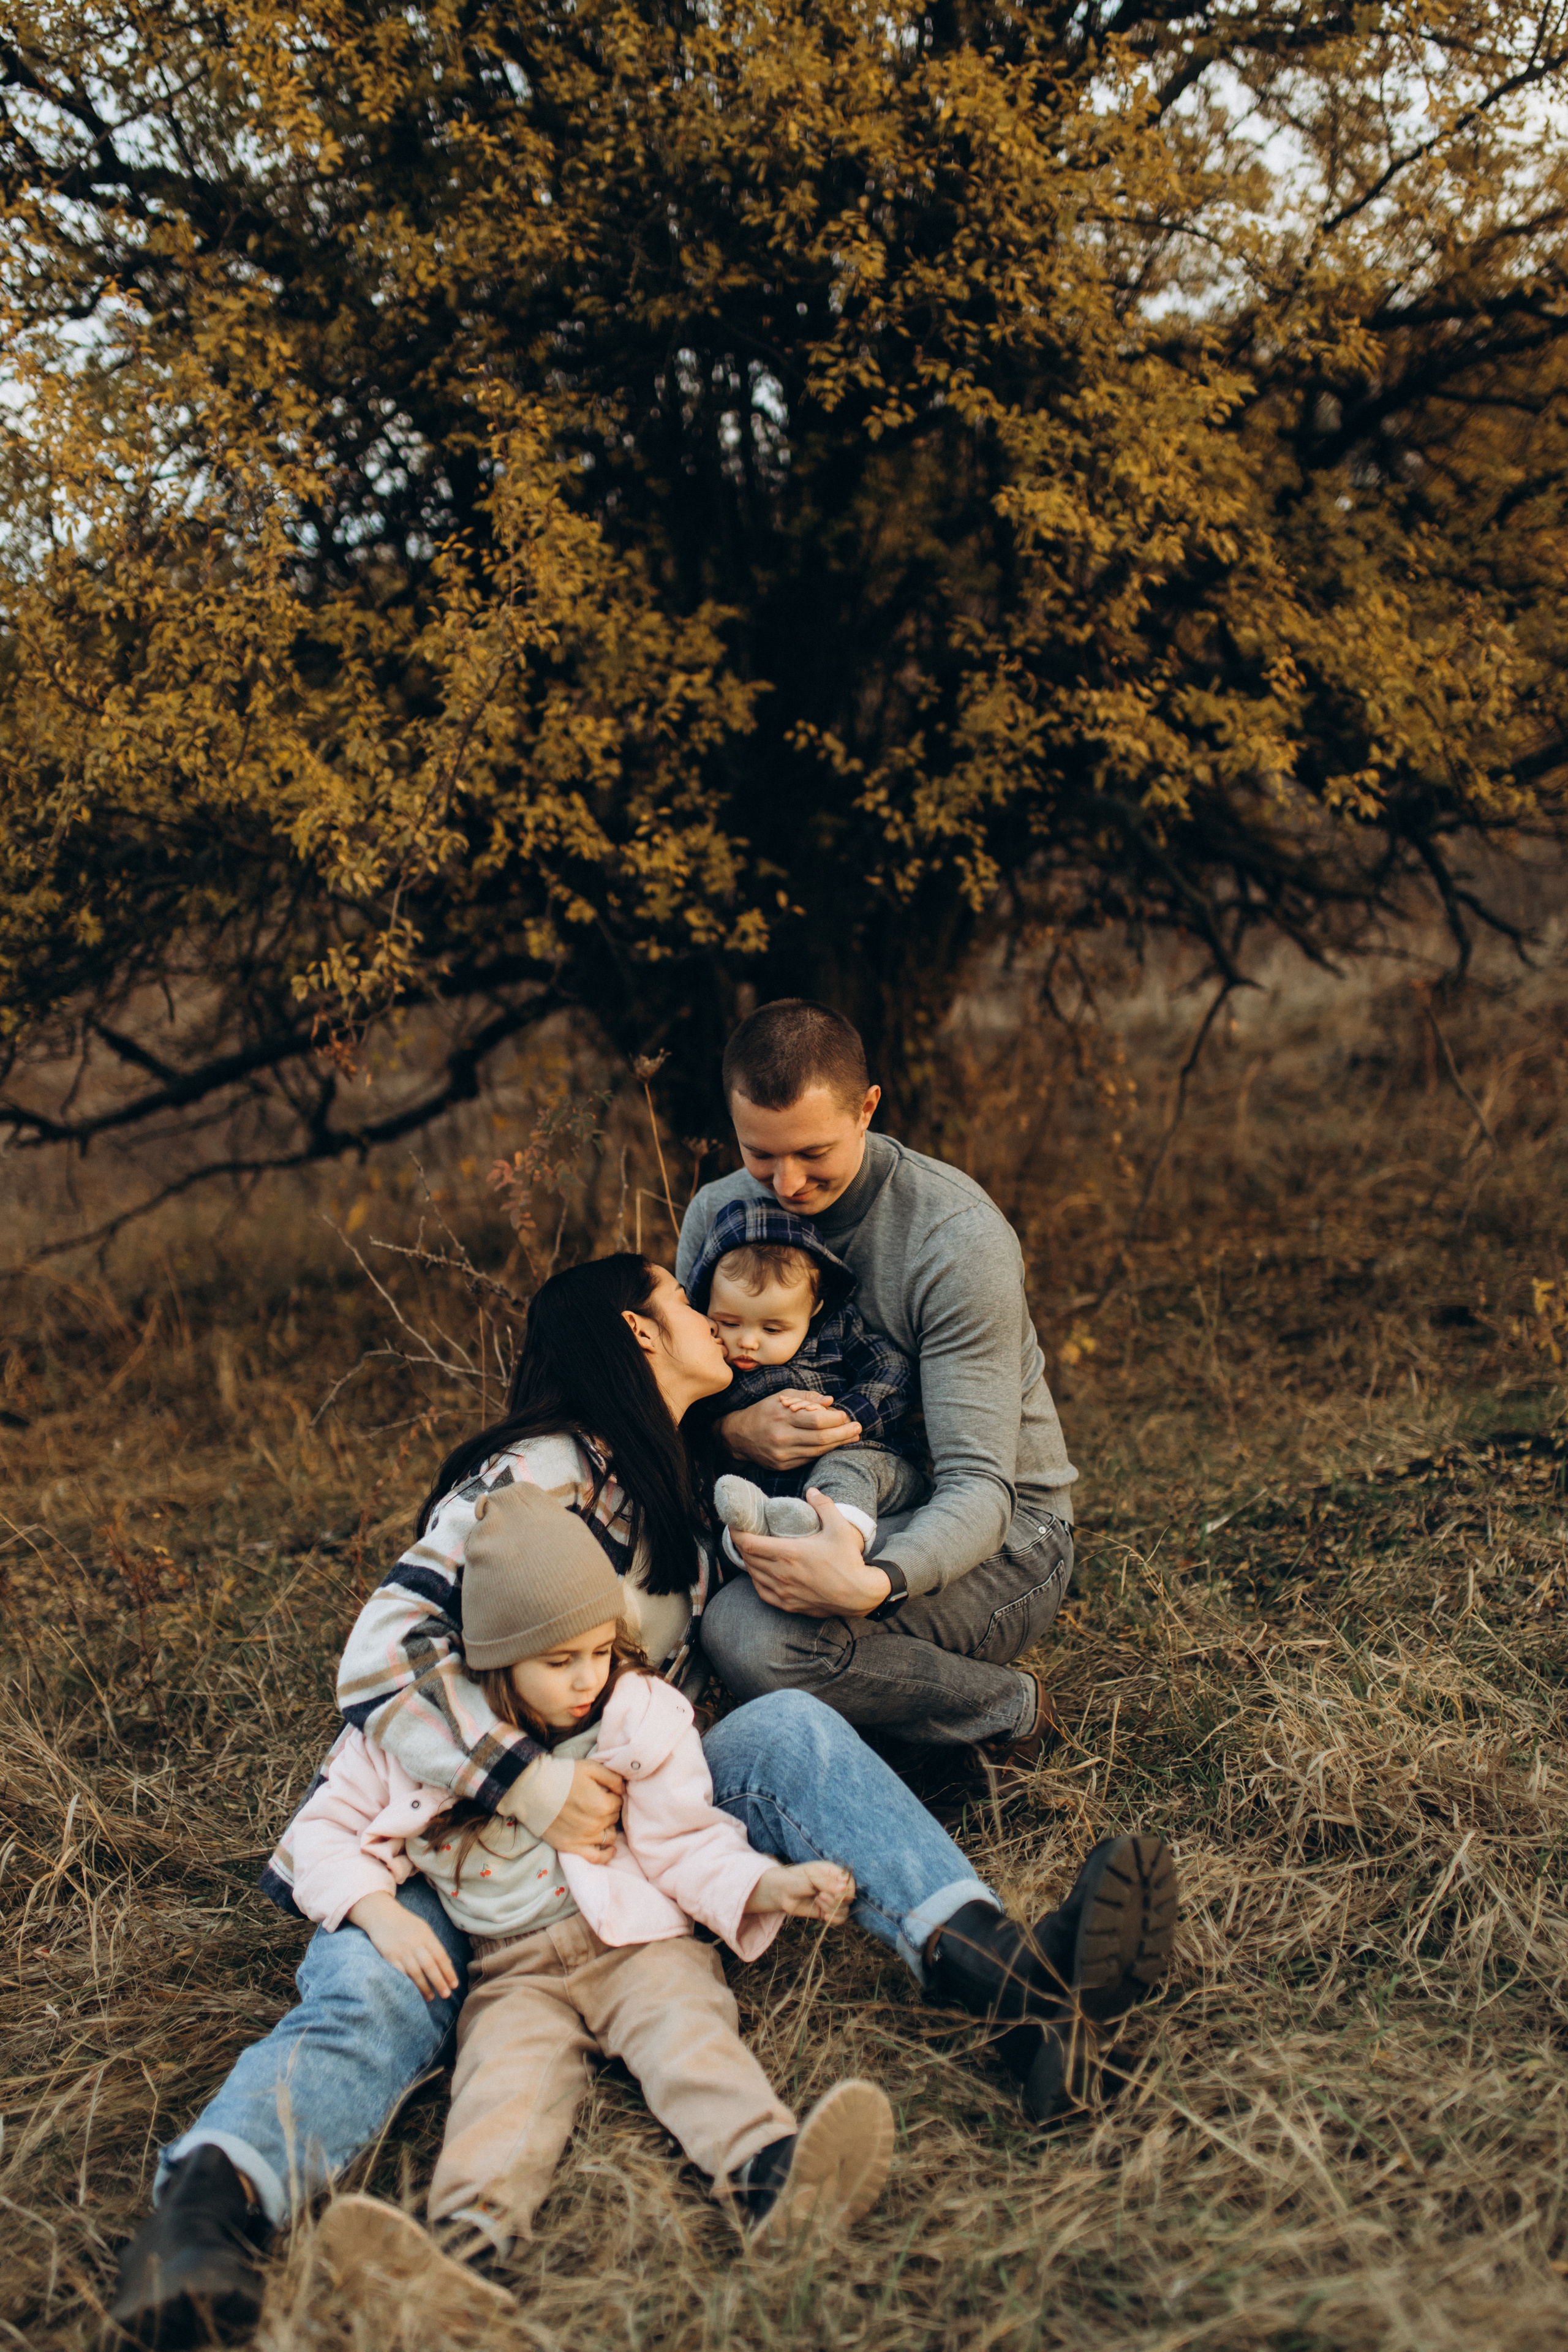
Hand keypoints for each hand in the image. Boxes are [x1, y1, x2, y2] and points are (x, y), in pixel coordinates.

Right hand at [347, 1891, 460, 1999]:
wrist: (382, 1915)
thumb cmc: (406, 1924)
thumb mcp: (424, 1929)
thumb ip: (434, 1945)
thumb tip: (448, 1964)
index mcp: (426, 1935)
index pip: (441, 1956)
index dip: (449, 1972)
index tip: (455, 1985)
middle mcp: (415, 1943)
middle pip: (430, 1966)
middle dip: (439, 1982)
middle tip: (446, 1995)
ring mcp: (402, 1951)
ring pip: (415, 1973)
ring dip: (424, 1987)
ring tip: (431, 1997)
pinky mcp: (389, 1957)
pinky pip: (400, 1974)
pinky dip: (408, 1984)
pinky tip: (413, 1992)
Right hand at [544, 1760, 624, 1863]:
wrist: (533, 1789)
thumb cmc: (562, 1776)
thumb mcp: (591, 1767)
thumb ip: (613, 1778)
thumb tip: (623, 1790)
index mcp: (603, 1805)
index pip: (619, 1802)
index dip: (612, 1796)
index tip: (603, 1792)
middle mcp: (596, 1824)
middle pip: (613, 1819)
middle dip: (609, 1810)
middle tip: (597, 1803)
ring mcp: (584, 1838)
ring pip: (609, 1837)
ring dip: (607, 1828)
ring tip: (599, 1820)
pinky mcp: (571, 1847)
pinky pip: (596, 1858)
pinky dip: (606, 1856)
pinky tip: (610, 1850)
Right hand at [718, 1392, 861, 1471]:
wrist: (738, 1436)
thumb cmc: (764, 1411)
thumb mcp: (781, 1397)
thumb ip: (806, 1397)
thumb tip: (830, 1401)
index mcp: (782, 1416)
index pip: (816, 1420)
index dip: (835, 1419)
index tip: (846, 1415)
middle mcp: (781, 1437)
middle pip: (821, 1438)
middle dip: (843, 1433)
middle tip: (858, 1428)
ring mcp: (782, 1454)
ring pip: (817, 1451)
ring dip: (838, 1444)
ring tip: (852, 1437)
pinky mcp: (782, 1466)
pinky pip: (809, 1459)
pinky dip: (823, 1452)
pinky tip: (834, 1446)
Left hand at [732, 1492, 894, 1616]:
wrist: (858, 1595)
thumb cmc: (848, 1561)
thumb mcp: (840, 1528)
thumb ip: (824, 1506)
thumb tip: (811, 1491)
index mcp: (790, 1554)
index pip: (749, 1544)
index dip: (736, 1534)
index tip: (734, 1525)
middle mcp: (782, 1574)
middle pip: (748, 1559)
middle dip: (742, 1545)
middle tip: (743, 1534)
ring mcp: (784, 1592)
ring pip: (753, 1575)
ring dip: (749, 1562)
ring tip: (751, 1551)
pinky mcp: (788, 1605)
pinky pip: (762, 1592)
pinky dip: (757, 1581)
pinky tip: (760, 1574)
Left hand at [745, 1860, 855, 1923]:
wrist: (780, 1893)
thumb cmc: (792, 1881)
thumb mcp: (807, 1880)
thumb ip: (825, 1883)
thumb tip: (844, 1887)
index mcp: (832, 1872)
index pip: (849, 1881)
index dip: (847, 1890)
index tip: (837, 1896)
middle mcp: (834, 1885)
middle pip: (849, 1897)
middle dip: (837, 1900)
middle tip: (820, 1896)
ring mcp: (831, 1899)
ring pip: (845, 1909)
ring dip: (833, 1909)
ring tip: (817, 1901)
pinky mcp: (827, 1911)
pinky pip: (839, 1919)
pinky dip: (835, 1920)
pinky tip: (824, 1916)